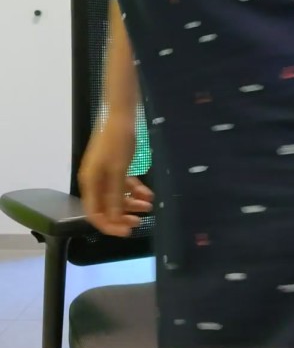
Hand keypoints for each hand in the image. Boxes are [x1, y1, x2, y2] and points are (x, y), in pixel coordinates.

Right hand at [78, 114, 153, 237]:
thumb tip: (113, 218)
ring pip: (116, 196)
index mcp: (90, 182)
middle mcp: (94, 180)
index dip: (109, 225)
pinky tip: (148, 194)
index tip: (126, 232)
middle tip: (139, 222)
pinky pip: (122, 184)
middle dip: (122, 215)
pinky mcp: (114, 165)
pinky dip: (134, 189)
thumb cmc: (118, 141)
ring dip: (131, 202)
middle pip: (106, 206)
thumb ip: (115, 195)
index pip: (94, 213)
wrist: (122, 115)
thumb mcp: (118, 170)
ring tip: (149, 206)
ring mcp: (104, 172)